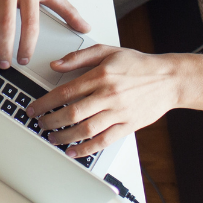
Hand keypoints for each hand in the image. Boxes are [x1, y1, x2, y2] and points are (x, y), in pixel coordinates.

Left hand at [27, 46, 181, 158]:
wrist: (168, 79)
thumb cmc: (137, 64)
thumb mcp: (107, 51)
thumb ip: (78, 57)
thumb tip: (56, 65)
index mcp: (100, 76)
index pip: (65, 92)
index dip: (45, 103)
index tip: (34, 108)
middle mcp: (108, 95)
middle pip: (72, 113)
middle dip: (51, 121)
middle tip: (40, 124)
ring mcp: (119, 113)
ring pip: (86, 130)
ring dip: (65, 137)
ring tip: (52, 138)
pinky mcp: (128, 126)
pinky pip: (104, 141)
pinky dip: (87, 149)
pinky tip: (74, 151)